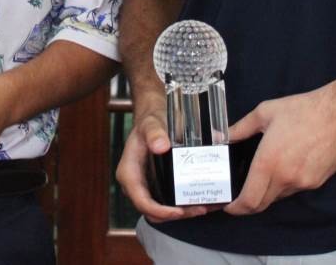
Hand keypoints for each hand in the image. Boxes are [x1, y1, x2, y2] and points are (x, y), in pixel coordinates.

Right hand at [113, 97, 215, 221]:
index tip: (179, 211)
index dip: (160, 211)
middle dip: (176, 215)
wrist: (153, 119)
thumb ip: (154, 133)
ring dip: (183, 213)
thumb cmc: (150, 122)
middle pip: (153, 211)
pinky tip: (203, 200)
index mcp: (129, 173)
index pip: (141, 201)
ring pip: (162, 211)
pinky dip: (184, 206)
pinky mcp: (157, 187)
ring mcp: (146, 187)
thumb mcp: (151, 124)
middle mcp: (135, 184)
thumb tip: (161, 146)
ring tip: (206, 206)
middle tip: (200, 208)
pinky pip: (168, 203)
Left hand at [224, 83, 335, 214]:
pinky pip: (294, 190)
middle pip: (261, 204)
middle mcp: (285, 178)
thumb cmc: (301, 110)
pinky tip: (285, 167)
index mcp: (268, 162)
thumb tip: (220, 136)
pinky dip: (284, 185)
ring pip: (278, 197)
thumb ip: (239, 128)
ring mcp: (303, 182)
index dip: (236, 208)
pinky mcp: (317, 182)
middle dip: (247, 204)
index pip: (249, 200)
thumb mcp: (264, 113)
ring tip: (262, 175)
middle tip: (238, 196)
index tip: (228, 206)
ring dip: (267, 192)